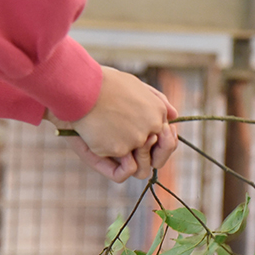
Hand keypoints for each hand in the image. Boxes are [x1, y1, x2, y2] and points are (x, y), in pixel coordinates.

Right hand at [49, 66, 179, 182]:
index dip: (157, 146)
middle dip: (148, 161)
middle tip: (131, 157)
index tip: (143, 144)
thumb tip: (174, 116)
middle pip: (159, 159)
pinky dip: (111, 163)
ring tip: (110, 148)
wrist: (80, 86)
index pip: (167, 139)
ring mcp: (137, 139)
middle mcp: (153, 126)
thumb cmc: (103, 83)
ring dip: (129, 164)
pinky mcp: (120, 149)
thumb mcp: (136, 86)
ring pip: (141, 168)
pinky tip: (100, 147)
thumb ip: (156, 101)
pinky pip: (123, 170)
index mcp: (159, 111)